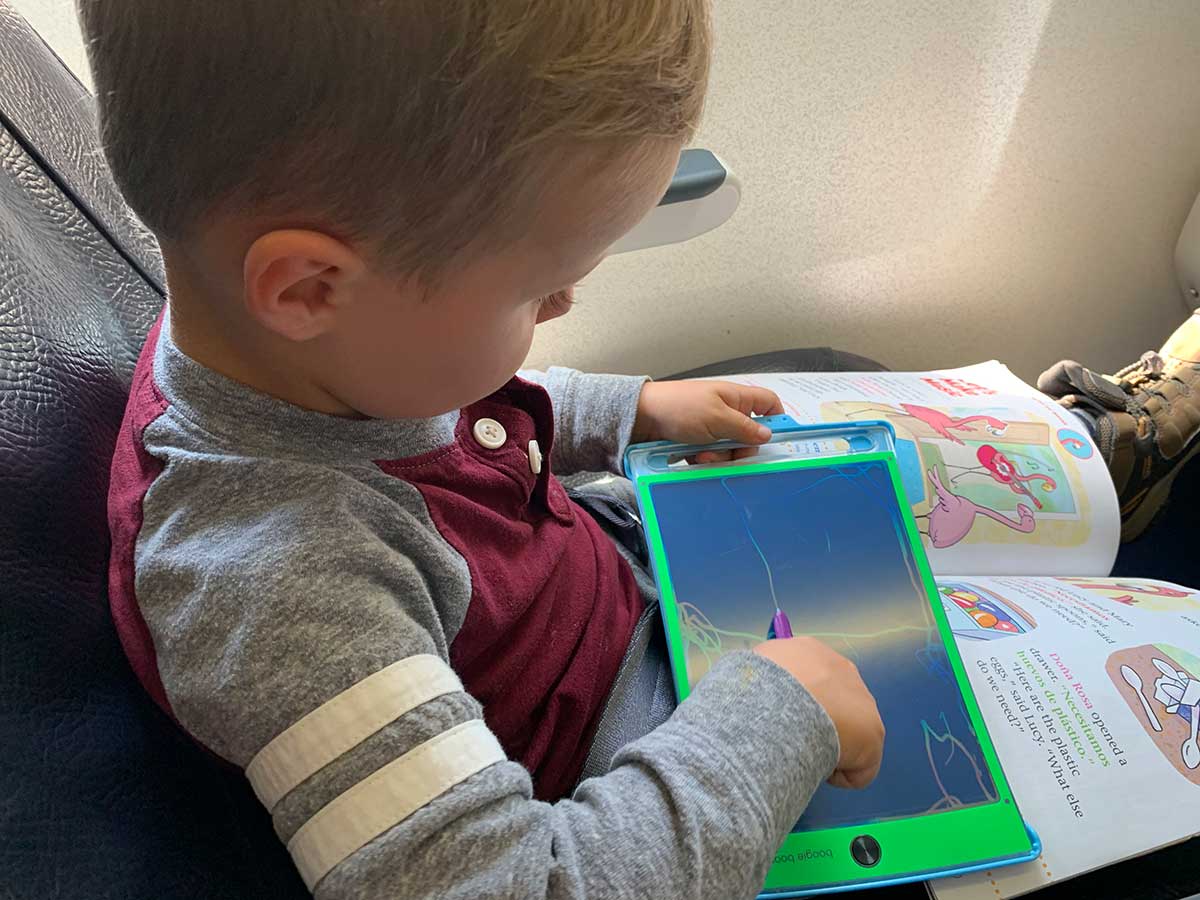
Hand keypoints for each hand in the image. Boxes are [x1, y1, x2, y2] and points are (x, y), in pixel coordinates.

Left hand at [632, 381, 783, 460]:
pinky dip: (705, 460)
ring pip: (731, 450)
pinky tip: (693, 459)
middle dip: (740, 449)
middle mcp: (727, 412)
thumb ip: (745, 428)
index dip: (777, 419)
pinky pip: (713, 457)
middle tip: (727, 453)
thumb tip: (768, 435)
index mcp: (737, 398)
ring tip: (701, 455)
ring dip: (719, 457)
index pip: (769, 404)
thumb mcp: (717, 417)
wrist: (641, 417)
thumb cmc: (680, 408)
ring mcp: (712, 428)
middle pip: (750, 436)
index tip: (774, 440)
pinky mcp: (698, 442)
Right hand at [755, 637, 884, 788]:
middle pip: (834, 704)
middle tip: (792, 740)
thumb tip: (753, 695)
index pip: (810, 678)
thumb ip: (757, 682)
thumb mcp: (746, 674)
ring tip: (802, 756)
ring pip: (847, 735)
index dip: (798, 702)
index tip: (781, 719)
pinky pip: (856, 766)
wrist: (783, 706)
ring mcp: (863, 699)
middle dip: (818, 723)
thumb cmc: (757, 688)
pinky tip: (817, 770)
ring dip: (827, 748)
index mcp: (809, 651)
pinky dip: (838, 775)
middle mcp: (841, 668)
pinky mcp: (873, 734)